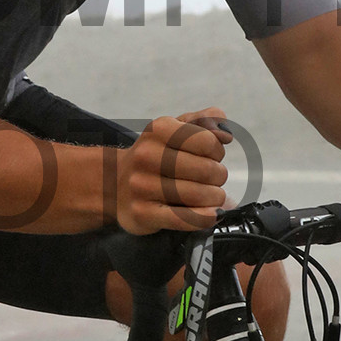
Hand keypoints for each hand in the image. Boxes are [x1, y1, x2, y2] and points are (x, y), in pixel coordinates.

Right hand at [116, 107, 230, 231]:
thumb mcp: (174, 129)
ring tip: (210, 197)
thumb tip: (226, 132)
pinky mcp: (142, 213)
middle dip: (218, 177)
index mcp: (158, 129)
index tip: (211, 157)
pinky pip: (185, 218)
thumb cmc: (154, 156)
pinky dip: (204, 218)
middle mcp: (147, 156)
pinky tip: (208, 215)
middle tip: (212, 180)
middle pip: (207, 170)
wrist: (113, 183)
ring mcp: (142, 186)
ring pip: (199, 195)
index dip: (217, 152)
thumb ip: (205, 121)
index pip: (207, 141)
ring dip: (214, 199)